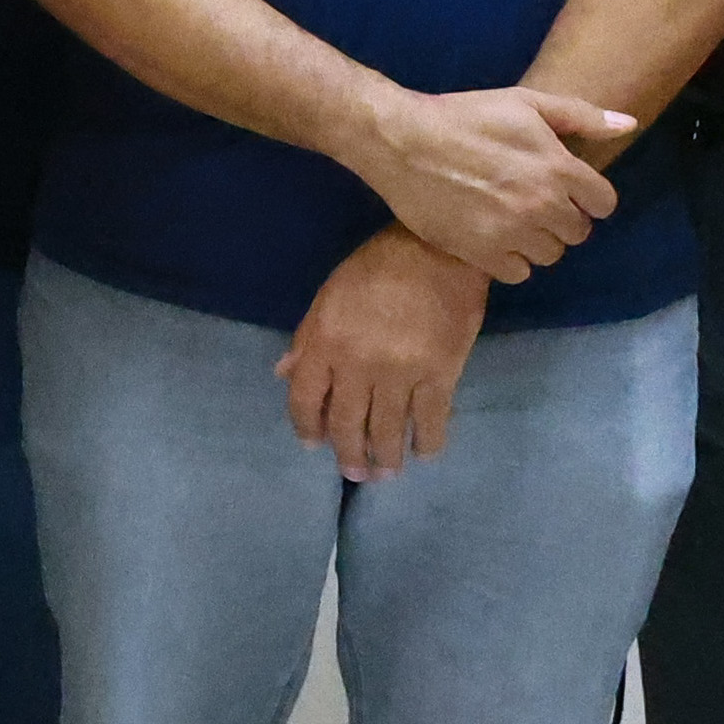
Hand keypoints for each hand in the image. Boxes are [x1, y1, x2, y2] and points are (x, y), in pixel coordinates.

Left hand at [278, 229, 488, 479]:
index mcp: (324, 342)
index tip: (314, 445)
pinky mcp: (441, 373)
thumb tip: (283, 374)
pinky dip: (428, 442)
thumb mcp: (329, 297)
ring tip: (386, 474)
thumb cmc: (376, 268)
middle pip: (347, 423)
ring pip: (388, 429)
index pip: (305, 399)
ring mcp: (399, 371)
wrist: (437, 249)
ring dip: (385, 458)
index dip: (307, 427)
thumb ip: (306, 339)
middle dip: (349, 454)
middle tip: (356, 474)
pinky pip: (432, 419)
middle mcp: (356, 363)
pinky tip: (424, 454)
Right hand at [350, 84, 636, 280]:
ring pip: (550, 255)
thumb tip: (629, 125)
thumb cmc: (465, 116)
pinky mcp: (481, 253)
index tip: (566, 190)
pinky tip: (493, 237)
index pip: (603, 204)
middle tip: (531, 202)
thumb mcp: (525, 103)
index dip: (587, 197)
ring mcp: (512, 232)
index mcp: (558, 167)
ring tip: (510, 220)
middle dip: (561, 218)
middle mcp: (542, 204)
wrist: (402, 141)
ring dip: (536, 241)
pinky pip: (518, 273)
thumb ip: (581, 116)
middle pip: (577, 232)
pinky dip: (510, 259)